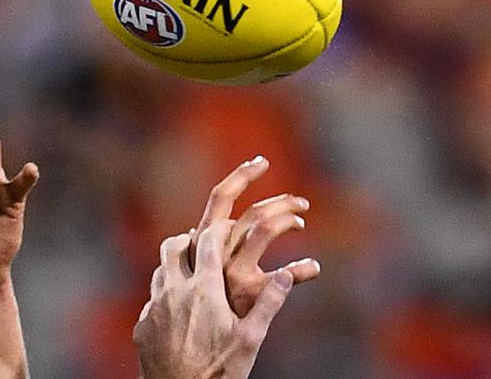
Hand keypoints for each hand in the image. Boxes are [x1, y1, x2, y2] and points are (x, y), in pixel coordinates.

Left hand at [134, 221, 294, 378]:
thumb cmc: (219, 372)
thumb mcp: (251, 339)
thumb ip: (269, 304)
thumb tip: (287, 275)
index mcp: (203, 290)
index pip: (208, 241)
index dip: (219, 229)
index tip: (228, 227)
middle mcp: (174, 292)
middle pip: (173, 246)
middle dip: (189, 238)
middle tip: (203, 243)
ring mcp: (154, 308)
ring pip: (159, 270)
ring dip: (174, 266)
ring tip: (192, 273)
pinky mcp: (143, 325)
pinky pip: (151, 298)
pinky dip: (164, 294)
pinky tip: (177, 308)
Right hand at [192, 156, 319, 316]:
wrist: (193, 345)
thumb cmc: (197, 305)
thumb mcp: (194, 268)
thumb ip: (204, 247)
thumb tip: (212, 226)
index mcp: (205, 241)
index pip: (220, 197)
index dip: (241, 176)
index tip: (260, 161)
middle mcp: (218, 251)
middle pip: (252, 211)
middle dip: (280, 200)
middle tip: (300, 200)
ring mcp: (233, 270)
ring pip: (265, 227)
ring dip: (288, 220)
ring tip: (301, 220)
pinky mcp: (249, 292)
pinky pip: (284, 273)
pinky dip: (303, 268)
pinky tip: (313, 267)